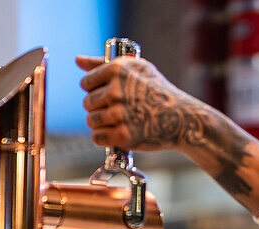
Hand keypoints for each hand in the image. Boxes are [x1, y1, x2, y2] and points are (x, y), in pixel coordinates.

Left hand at [77, 55, 202, 152]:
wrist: (181, 117)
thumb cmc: (157, 90)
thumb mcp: (135, 68)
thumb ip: (102, 64)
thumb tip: (77, 60)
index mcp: (117, 70)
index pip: (86, 83)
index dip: (95, 90)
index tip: (108, 94)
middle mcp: (116, 91)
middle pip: (87, 103)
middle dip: (98, 108)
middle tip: (116, 110)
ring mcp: (119, 114)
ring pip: (91, 121)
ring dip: (101, 123)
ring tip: (118, 121)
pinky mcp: (123, 136)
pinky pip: (97, 138)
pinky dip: (105, 138)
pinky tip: (116, 133)